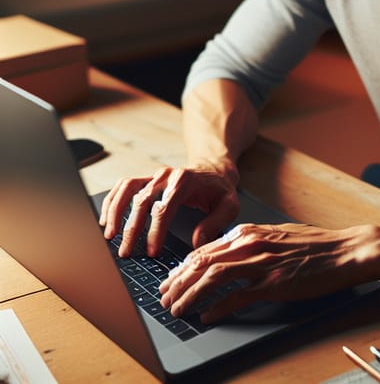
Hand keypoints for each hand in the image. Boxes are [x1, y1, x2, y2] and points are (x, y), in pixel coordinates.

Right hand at [99, 165, 239, 256]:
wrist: (215, 171)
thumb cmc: (220, 190)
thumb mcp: (229, 205)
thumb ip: (216, 223)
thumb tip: (197, 242)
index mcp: (185, 181)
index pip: (164, 208)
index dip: (155, 231)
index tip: (151, 251)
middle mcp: (167, 176)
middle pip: (142, 200)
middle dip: (132, 228)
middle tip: (125, 252)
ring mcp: (154, 176)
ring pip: (128, 189)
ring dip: (115, 212)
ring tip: (109, 235)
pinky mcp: (147, 179)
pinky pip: (123, 186)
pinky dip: (112, 201)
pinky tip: (106, 219)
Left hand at [159, 222, 377, 321]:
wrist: (345, 250)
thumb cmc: (315, 244)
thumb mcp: (278, 235)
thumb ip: (252, 241)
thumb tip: (230, 253)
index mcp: (250, 232)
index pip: (204, 249)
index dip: (182, 267)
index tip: (170, 280)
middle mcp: (251, 244)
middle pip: (201, 262)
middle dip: (177, 281)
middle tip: (163, 298)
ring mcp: (262, 263)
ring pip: (212, 277)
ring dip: (189, 294)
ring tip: (176, 309)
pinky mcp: (275, 283)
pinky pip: (238, 296)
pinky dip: (218, 307)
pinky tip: (207, 316)